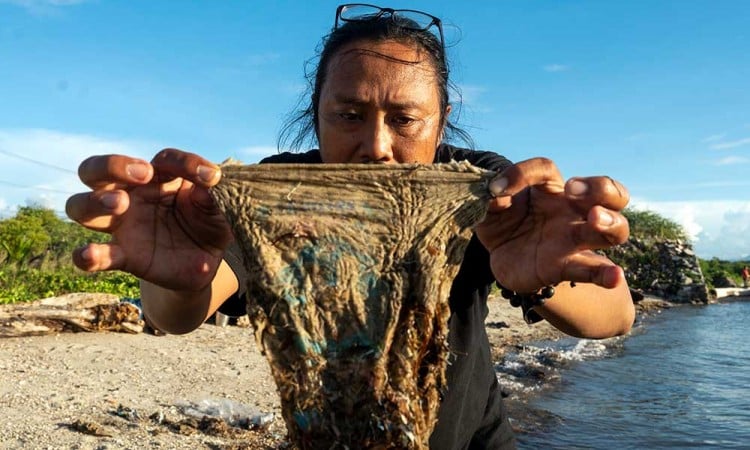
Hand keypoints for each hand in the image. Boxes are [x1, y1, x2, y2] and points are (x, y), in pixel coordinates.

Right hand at [66, 148, 232, 291]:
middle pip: (96, 170)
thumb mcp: (220, 207)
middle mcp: (132, 195)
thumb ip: (214, 192)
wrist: (207, 263)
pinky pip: (95, 255)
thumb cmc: (210, 224)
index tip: (209, 177)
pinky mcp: (123, 256)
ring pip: (81, 206)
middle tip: (142, 175)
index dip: (184, 164)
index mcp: (160, 177)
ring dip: (94, 202)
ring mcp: (123, 225)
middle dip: (111, 166)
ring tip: (119, 204)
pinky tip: (90, 254)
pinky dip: (87, 255)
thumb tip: (210, 179)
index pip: (164, 159)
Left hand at [476, 158, 629, 292]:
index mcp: (549, 189)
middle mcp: (570, 210)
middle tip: (573, 191)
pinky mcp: (568, 266)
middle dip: (599, 187)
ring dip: (611, 223)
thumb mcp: (490, 207)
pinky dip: (607, 275)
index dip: (521, 173)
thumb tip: (494, 193)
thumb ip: (492, 197)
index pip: (546, 169)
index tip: (496, 188)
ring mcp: (574, 239)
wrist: (501, 258)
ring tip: (595, 220)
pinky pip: (594, 270)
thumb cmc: (504, 223)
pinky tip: (614, 277)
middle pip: (607, 191)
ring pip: (614, 228)